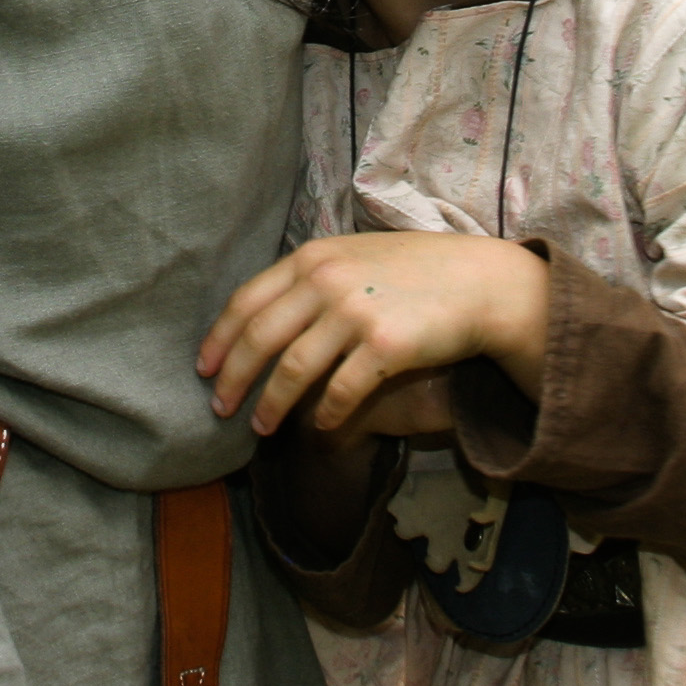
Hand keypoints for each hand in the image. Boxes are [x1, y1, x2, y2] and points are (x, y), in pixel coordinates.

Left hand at [198, 232, 548, 435]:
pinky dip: (324, 415)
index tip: (204, 368)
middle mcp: (327, 281)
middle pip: (260, 338)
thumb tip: (267, 316)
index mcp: (314, 257)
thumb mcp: (357, 257)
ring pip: (291, 370)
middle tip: (219, 408)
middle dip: (233, 378)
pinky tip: (320, 427)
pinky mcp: (384, 345)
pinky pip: (339, 391)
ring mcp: (355, 312)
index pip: (247, 300)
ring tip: (261, 427)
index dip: (220, 339)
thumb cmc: (418, 272)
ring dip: (270, 405)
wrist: (481, 283)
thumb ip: (314, 277)